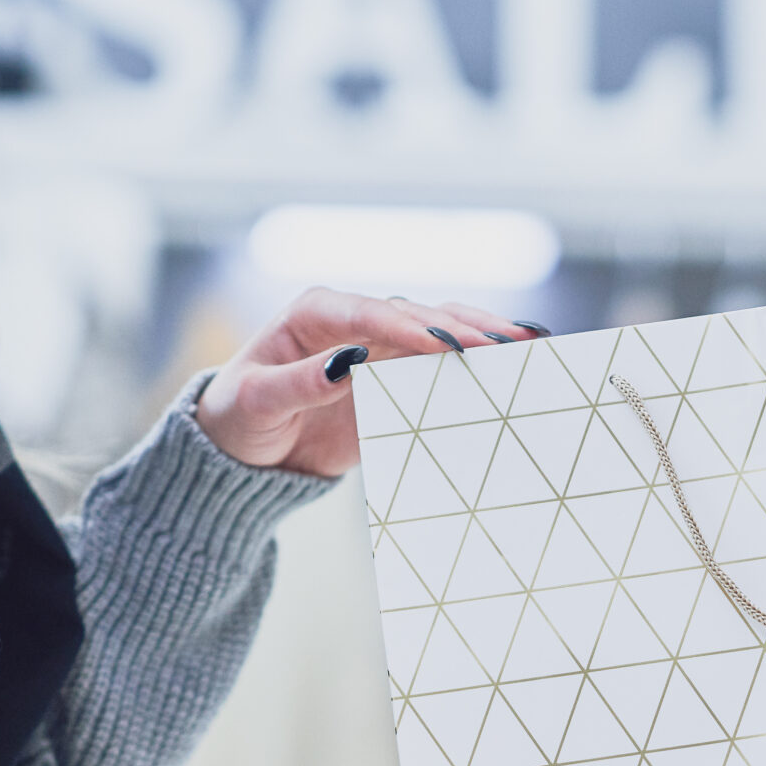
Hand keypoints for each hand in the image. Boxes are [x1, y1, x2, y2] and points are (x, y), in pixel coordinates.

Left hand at [193, 290, 548, 477]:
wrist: (245, 451)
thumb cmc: (238, 418)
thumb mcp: (257, 403)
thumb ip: (300, 383)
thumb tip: (347, 362)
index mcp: (316, 314)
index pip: (370, 315)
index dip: (408, 327)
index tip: (445, 343)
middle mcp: (355, 322)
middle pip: (417, 316)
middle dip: (461, 327)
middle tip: (504, 343)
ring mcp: (380, 348)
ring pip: (439, 333)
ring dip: (482, 336)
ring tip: (527, 342)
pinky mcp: (396, 378)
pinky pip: (442, 368)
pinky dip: (477, 365)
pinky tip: (516, 362)